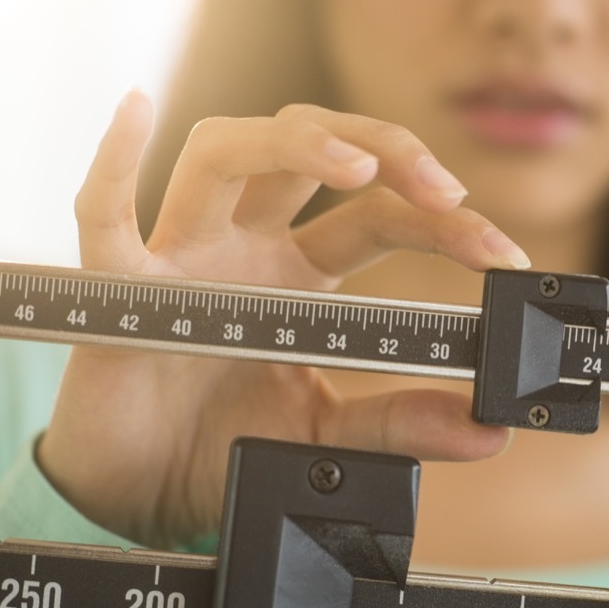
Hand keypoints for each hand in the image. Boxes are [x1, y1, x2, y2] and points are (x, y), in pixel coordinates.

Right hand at [37, 91, 527, 547]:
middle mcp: (246, 248)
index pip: (378, 217)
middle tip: (449, 193)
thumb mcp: (330, 433)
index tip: (505, 256)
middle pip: (312, 155)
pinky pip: (104, 215)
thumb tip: (487, 432)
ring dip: (293, 144)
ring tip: (358, 168)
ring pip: (226, 153)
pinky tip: (136, 111)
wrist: (145, 496)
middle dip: (386, 152)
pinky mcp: (122, 289)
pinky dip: (112, 163)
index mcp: (299, 274)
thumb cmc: (224, 446)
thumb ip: (401, 424)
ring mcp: (184, 256)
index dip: (446, 227)